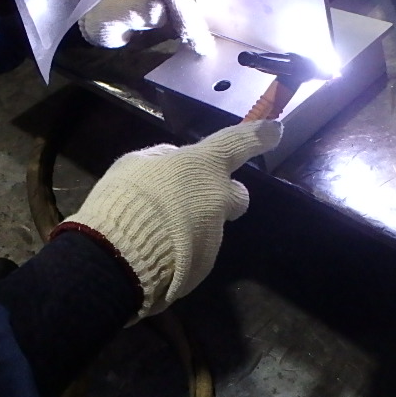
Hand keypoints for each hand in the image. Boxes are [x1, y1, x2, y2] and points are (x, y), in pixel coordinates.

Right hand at [54, 120, 281, 317]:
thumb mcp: (136, 164)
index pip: (238, 142)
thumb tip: (174, 160)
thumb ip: (163, 160)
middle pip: (237, 196)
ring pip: (211, 226)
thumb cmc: (127, 198)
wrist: (122, 255)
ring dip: (192, 227)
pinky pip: (196, 253)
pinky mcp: (205, 266)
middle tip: (195, 203)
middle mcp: (218, 199)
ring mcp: (215, 234)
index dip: (257, 135)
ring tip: (156, 232)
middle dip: (223, 198)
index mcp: (204, 166)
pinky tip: (156, 251)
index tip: (274, 130)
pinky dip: (181, 250)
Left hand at [78, 0, 214, 54]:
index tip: (189, 31)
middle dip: (194, 21)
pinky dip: (191, 31)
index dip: (182, 9)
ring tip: (204, 47)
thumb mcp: (110, 17)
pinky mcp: (165, 11)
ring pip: (186, 9)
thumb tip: (161, 11)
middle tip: (203, 45)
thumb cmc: (97, 18)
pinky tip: (198, 45)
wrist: (91, 20)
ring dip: (196, 27)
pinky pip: (182, 19)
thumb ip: (133, 12)